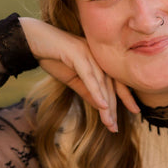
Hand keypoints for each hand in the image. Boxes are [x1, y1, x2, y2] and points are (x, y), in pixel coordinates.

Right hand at [19, 17, 138, 132]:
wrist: (31, 39)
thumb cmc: (52, 57)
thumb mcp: (73, 79)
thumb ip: (88, 91)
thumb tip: (102, 106)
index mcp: (99, 60)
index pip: (116, 80)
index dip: (126, 96)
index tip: (136, 111)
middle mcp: (97, 56)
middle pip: (110, 84)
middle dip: (114, 107)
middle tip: (115, 128)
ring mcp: (89, 53)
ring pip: (101, 82)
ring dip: (106, 104)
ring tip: (109, 123)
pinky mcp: (77, 53)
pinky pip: (89, 75)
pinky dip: (96, 91)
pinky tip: (101, 105)